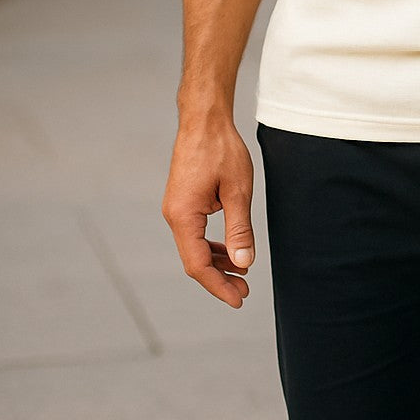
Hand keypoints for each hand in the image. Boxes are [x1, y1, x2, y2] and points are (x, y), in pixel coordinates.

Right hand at [162, 117, 255, 307]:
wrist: (204, 121)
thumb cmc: (221, 150)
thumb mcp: (237, 191)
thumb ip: (239, 229)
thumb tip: (243, 263)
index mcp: (183, 216)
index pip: (198, 264)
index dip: (218, 285)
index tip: (239, 299)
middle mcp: (174, 216)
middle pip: (194, 260)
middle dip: (219, 278)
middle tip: (245, 291)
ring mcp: (176, 209)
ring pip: (195, 248)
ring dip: (217, 263)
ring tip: (242, 274)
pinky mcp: (183, 202)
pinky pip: (195, 233)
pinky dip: (212, 245)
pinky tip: (230, 251)